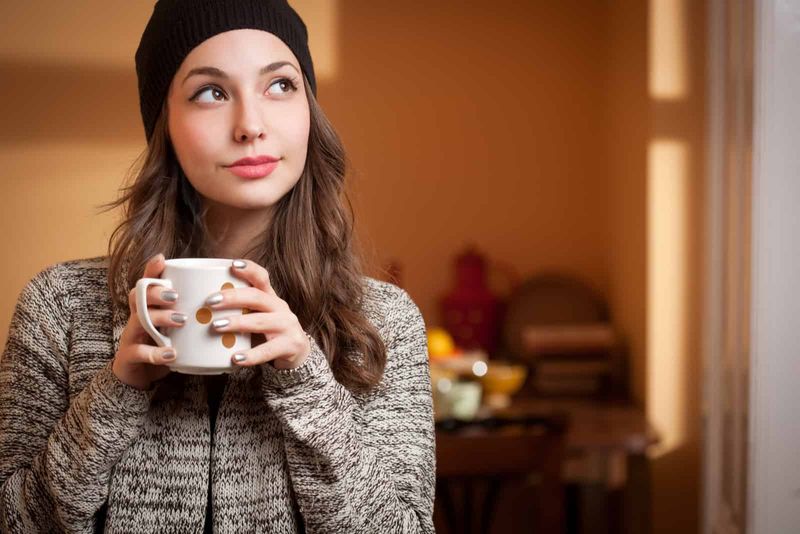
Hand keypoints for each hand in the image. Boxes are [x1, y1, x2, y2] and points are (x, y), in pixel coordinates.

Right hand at [113, 253, 186, 389]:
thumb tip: (225, 298)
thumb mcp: (177, 327)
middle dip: (157, 293)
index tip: (162, 259)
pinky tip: (172, 353)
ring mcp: (131, 336)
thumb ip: (193, 312)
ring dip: (161, 318)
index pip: (147, 283)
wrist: (138, 376)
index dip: (151, 270)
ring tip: (182, 320)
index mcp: (149, 307)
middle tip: (177, 295)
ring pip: (139, 320)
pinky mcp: (128, 357)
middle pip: (140, 297)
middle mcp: (137, 317)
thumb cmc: (163, 345)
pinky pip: (139, 352)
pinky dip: (156, 353)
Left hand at [206, 259, 310, 369]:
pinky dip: (251, 355)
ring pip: (261, 321)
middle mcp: (280, 308)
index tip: (232, 264)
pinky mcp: (290, 345)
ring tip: (216, 326)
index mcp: (270, 297)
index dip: (249, 269)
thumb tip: (196, 306)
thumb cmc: (268, 331)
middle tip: (210, 301)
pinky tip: (235, 358)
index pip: (262, 277)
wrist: (298, 352)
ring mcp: (287, 326)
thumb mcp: (257, 316)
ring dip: (237, 323)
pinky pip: (268, 350)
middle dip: (233, 297)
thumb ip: (237, 310)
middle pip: (257, 297)